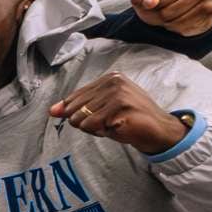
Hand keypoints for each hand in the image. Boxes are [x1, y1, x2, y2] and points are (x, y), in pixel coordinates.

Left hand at [51, 71, 188, 154]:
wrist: (159, 131)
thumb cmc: (129, 121)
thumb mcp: (101, 111)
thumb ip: (77, 108)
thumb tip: (52, 111)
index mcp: (108, 78)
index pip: (73, 98)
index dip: (78, 115)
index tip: (101, 117)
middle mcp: (113, 81)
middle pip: (74, 109)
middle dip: (86, 123)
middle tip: (109, 123)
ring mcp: (117, 92)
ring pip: (81, 119)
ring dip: (95, 129)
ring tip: (114, 125)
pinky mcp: (120, 105)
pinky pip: (92, 125)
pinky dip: (102, 132)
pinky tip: (118, 128)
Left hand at [130, 0, 211, 37]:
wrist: (187, 13)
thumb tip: (149, 3)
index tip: (148, 1)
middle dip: (155, 10)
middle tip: (156, 13)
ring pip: (173, 11)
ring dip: (164, 19)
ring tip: (165, 18)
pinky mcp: (210, 9)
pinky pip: (184, 22)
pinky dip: (174, 26)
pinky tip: (174, 23)